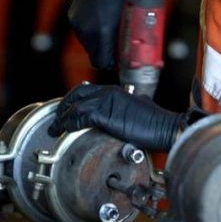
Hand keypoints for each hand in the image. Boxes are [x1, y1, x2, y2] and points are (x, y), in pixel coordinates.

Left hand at [49, 83, 181, 151]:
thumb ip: (128, 105)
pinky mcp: (105, 116)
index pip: (85, 90)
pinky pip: (80, 119)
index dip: (72, 100)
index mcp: (114, 90)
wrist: (165, 127)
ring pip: (75, 107)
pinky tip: (64, 131)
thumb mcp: (139, 106)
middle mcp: (108, 92)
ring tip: (55, 129)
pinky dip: (69, 125)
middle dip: (63, 107)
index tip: (65, 110)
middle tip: (56, 119)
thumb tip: (125, 108)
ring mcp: (106, 102)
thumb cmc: (156, 121)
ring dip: (62, 119)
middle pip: (76, 95)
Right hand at [68, 0, 131, 69]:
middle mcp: (88, 31)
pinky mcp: (74, 19)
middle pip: (96, 56)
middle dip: (107, 55)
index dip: (113, 64)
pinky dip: (92, 32)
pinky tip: (100, 20)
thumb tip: (139, 55)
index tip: (120, 60)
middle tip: (117, 48)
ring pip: (89, 46)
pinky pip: (83, 34)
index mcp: (104, 32)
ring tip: (109, 29)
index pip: (103, 62)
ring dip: (99, 43)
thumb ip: (133, 36)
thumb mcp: (134, 15)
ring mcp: (79, 26)